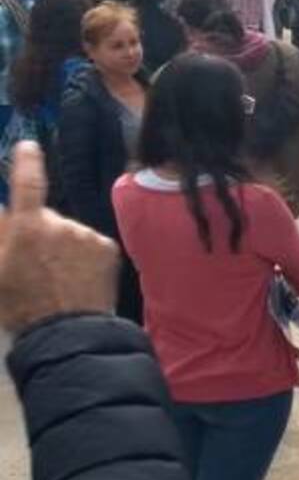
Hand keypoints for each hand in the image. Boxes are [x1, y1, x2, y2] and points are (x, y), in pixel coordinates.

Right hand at [0, 143, 119, 333]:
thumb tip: (5, 212)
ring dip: (62, 246)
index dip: (27, 162)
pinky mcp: (108, 247)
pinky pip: (90, 244)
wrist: (67, 334)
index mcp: (29, 229)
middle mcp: (61, 225)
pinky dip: (83, 255)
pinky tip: (76, 278)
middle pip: (46, 218)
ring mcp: (88, 235)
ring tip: (56, 278)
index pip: (27, 184)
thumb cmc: (21, 307)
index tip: (29, 146)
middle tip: (33, 264)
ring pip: (69, 232)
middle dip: (39, 232)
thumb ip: (0, 235)